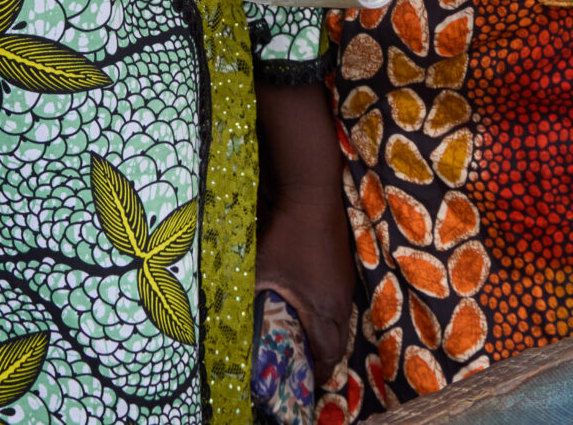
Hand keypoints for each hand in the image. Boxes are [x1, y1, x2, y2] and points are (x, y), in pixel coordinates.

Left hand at [257, 198, 355, 370]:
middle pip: (337, 341)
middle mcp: (340, 300)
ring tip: (300, 338)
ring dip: (322, 333)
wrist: (311, 194)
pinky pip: (336, 302)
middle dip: (320, 356)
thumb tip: (228, 317)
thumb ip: (247, 295)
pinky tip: (304, 305)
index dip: (316, 371)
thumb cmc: (287, 235)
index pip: (329, 354)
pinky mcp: (341, 267)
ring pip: (338, 320)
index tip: (301, 379)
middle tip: (299, 362)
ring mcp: (343, 282)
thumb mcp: (261, 268)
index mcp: (325, 309)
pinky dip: (323, 312)